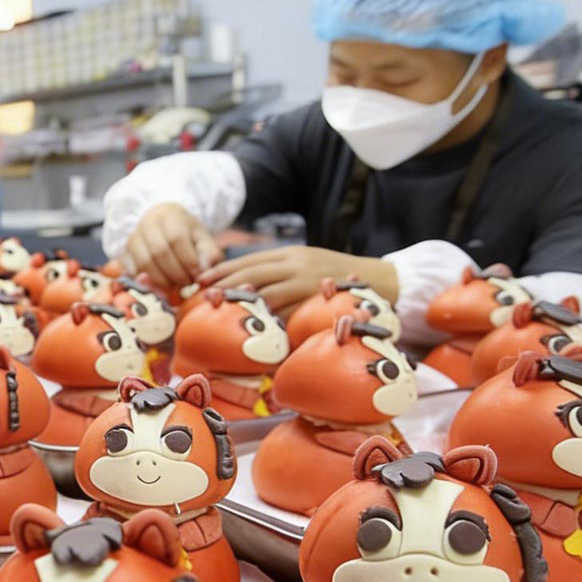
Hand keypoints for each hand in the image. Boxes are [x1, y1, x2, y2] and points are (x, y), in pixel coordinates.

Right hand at [124, 203, 220, 290]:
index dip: (187, 260)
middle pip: (159, 251)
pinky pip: (133, 270)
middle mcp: (148, 223)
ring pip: (144, 262)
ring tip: (175, 286)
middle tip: (186, 284)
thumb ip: (209, 255)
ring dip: (161, 280)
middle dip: (175, 273)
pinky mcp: (125, 250)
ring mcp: (134, 236)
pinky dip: (147, 281)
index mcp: (170, 216)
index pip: (176, 238)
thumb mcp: (203, 238)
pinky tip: (159, 285)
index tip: (196, 275)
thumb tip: (203, 273)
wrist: (163, 223)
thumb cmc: (186, 233)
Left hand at [198, 246, 398, 315]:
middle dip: (226, 284)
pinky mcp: (320, 300)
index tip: (201, 279)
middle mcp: (297, 264)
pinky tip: (258, 327)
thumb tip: (244, 285)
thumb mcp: (305, 264)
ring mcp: (309, 282)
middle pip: (253, 273)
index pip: (249, 259)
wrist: (380, 279)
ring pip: (270, 292)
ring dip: (244, 302)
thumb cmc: (335, 276)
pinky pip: (292, 312)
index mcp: (290, 254)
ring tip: (222, 309)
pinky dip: (274, 319)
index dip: (223, 269)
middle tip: (203, 295)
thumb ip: (279, 271)